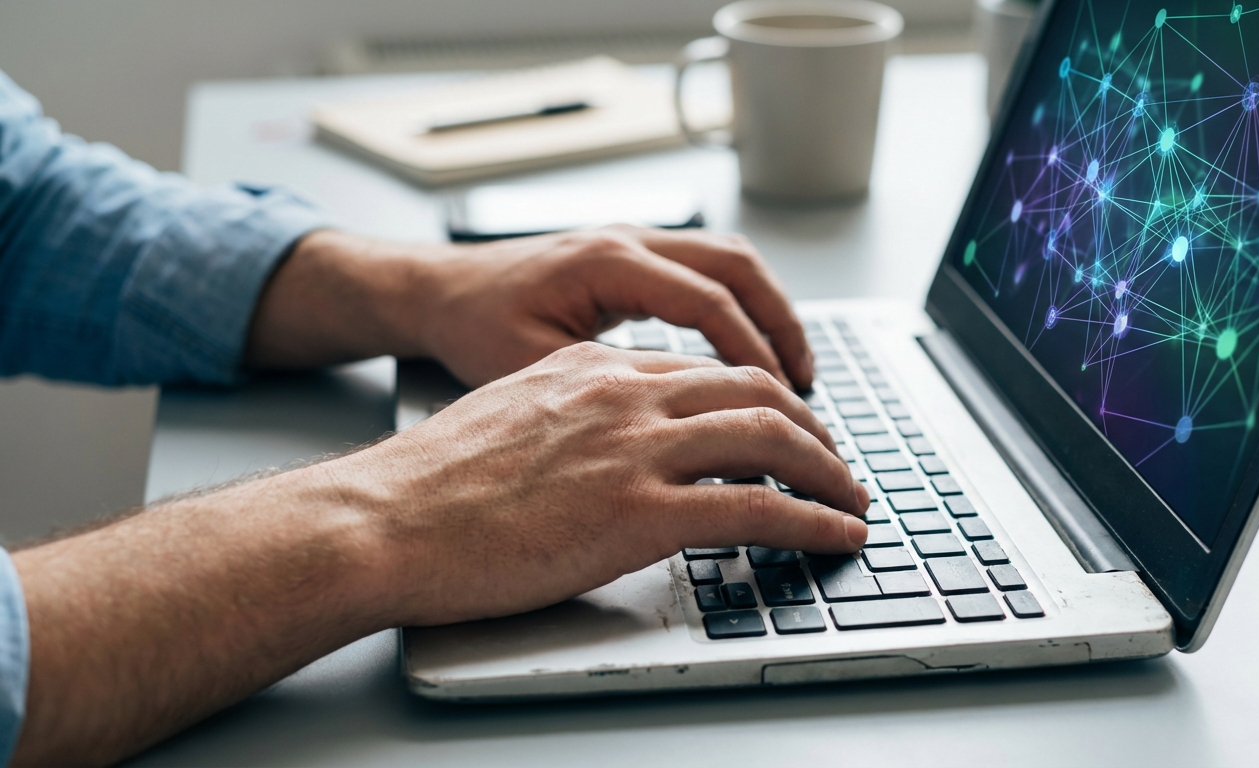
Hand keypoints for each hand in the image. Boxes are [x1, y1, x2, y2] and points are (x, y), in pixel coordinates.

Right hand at [11, 342, 864, 764]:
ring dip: (829, 470)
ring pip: (772, 437)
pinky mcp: (638, 513)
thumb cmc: (432, 483)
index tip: (786, 425)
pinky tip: (839, 535)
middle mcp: (625, 393)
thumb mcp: (512, 416)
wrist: (383, 519)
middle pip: (755, 388)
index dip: (762, 396)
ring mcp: (635, 449)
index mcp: (594, 368)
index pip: (706, 368)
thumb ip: (574, 415)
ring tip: (853, 499)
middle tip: (837, 460)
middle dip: (812, 425)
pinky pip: (758, 508)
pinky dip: (814, 520)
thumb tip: (610, 442)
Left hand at [246, 226, 814, 389]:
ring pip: (731, 263)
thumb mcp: (531, 368)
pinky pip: (707, 273)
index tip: (786, 407)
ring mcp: (634, 240)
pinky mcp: (633, 257)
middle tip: (810, 393)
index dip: (756, 357)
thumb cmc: (470, 330)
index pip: (709, 301)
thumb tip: (676, 440)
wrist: (434, 292)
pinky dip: (741, 311)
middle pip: (738, 268)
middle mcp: (628, 238)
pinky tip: (748, 360)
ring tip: (796, 378)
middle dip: (783, 330)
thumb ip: (605, 395)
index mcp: (607, 261)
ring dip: (769, 315)